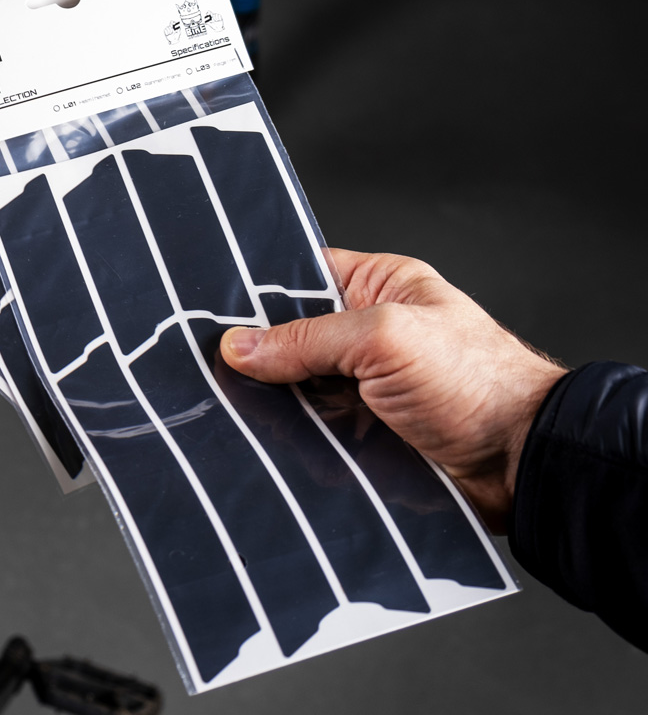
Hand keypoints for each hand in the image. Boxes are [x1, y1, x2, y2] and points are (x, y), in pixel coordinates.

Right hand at [220, 249, 565, 530]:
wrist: (525, 466)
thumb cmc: (479, 382)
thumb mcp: (384, 339)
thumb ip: (307, 339)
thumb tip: (240, 346)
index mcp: (379, 286)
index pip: (301, 275)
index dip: (260, 293)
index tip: (217, 315)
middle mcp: (370, 332)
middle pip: (291, 338)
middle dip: (266, 359)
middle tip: (232, 373)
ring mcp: (367, 385)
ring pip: (297, 391)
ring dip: (284, 408)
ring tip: (269, 417)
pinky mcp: (367, 433)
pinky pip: (315, 433)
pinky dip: (303, 444)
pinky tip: (296, 449)